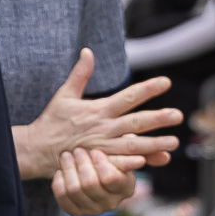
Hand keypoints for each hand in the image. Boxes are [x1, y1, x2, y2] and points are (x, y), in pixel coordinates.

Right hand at [16, 55, 180, 179]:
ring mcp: (102, 147)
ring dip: (154, 144)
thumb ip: (80, 74)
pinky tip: (152, 162)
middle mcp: (103, 128)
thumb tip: (88, 51)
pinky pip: (120, 164)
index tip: (166, 82)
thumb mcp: (64, 94)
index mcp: (98, 110)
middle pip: (136, 122)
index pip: (128, 96)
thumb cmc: (52, 121)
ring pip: (133, 145)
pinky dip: (135, 164)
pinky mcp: (98, 164)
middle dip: (158, 119)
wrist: (36, 150)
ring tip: (174, 142)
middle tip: (178, 115)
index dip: (147, 89)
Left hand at [53, 145, 141, 215]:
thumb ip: (127, 148)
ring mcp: (94, 210)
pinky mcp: (77, 213)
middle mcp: (112, 203)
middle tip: (78, 150)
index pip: (110, 178)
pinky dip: (59, 183)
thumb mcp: (120, 150)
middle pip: (90, 184)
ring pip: (74, 190)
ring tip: (66, 156)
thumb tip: (135, 151)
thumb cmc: (110, 156)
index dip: (100, 163)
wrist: (93, 169)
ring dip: (68, 169)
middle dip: (82, 163)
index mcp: (126, 188)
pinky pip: (63, 199)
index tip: (94, 150)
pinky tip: (61, 172)